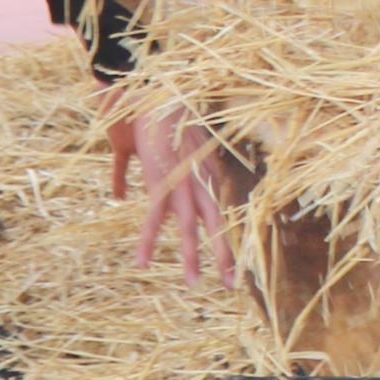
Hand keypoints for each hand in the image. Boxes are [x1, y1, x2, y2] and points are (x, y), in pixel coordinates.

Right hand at [122, 102, 237, 285]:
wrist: (161, 96)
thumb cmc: (169, 119)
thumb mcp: (183, 149)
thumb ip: (178, 172)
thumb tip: (152, 192)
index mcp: (209, 174)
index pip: (222, 211)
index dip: (228, 235)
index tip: (237, 259)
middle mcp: (200, 182)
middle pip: (215, 225)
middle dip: (224, 255)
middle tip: (233, 284)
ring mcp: (180, 184)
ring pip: (188, 228)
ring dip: (191, 257)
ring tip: (194, 283)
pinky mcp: (158, 182)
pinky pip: (152, 219)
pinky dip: (146, 241)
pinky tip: (142, 263)